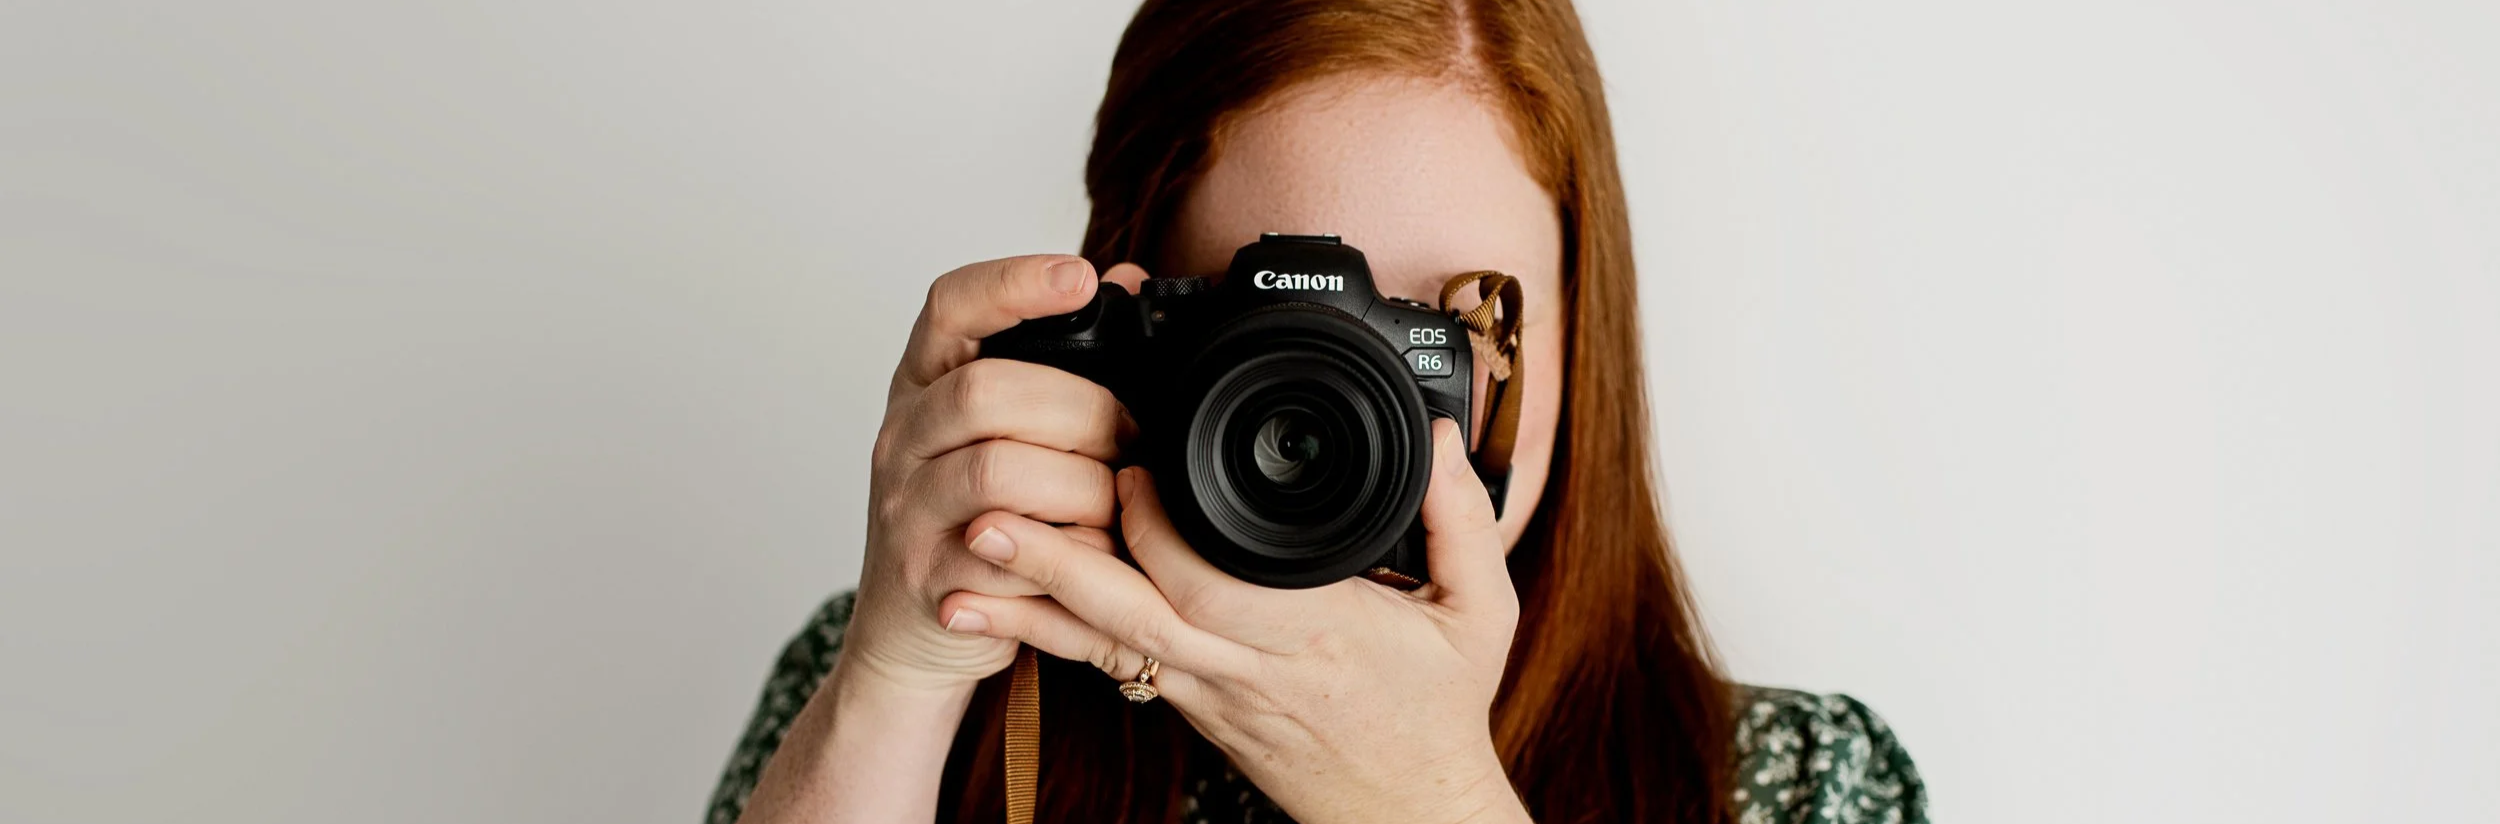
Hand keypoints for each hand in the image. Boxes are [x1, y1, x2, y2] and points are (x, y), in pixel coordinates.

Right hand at [839, 254, 1144, 691]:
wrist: (909, 639)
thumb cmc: (976, 523)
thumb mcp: (1004, 435)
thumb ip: (1060, 366)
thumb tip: (1130, 282)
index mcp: (923, 386)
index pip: (950, 308)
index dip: (1012, 283)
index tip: (1079, 276)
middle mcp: (902, 440)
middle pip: (985, 391)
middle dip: (1080, 408)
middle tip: (1133, 436)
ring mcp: (906, 510)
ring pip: (997, 471)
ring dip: (1081, 486)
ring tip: (1118, 502)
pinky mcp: (927, 578)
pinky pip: (1006, 556)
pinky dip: (1068, 554)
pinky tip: (1098, 557)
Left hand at [940, 418, 1531, 823]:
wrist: (1404, 813)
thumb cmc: (1438, 713)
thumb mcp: (1480, 614)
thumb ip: (1461, 521)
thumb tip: (1435, 437)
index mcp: (1315, 635)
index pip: (1218, 585)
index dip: (1162, 533)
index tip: (1130, 468)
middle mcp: (1246, 666)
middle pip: (1136, 614)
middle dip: (1063, 561)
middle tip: (997, 507)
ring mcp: (1207, 690)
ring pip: (1106, 641)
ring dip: (1034, 596)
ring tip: (968, 552)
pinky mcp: (1187, 703)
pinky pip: (1108, 663)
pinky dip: (1048, 631)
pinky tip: (993, 604)